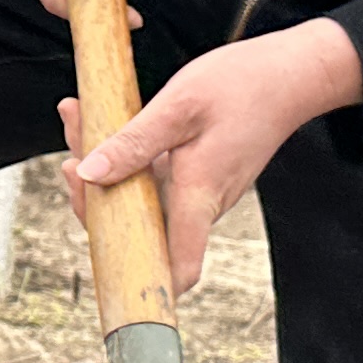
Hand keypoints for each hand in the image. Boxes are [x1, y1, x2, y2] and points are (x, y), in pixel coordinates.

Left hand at [64, 18, 362, 294]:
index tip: (111, 280)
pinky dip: (123, 156)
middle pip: (139, 230)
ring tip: (78, 119)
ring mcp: (200, 193)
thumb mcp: (180, 106)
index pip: (177, 268)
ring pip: (139, 200)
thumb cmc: (244, 85)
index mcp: (200, 196)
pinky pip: (151, 179)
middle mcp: (201, 205)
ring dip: (102, 170)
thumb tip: (89, 174)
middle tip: (71, 158)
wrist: (291, 74)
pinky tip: (102, 120)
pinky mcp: (197, 177)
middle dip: (93, 200)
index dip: (147, 287)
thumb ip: (134, 143)